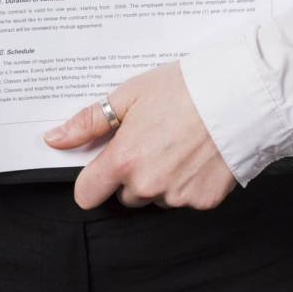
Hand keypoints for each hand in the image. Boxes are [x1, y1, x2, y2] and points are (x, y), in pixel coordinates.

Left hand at [42, 60, 237, 210]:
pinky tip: (198, 155)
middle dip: (132, 173)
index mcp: (124, 160)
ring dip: (160, 178)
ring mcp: (177, 198)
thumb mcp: (130, 95)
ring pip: (155, 197)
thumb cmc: (183, 89)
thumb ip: (89, 121)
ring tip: (179, 143)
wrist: (238, 96)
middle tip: (153, 139)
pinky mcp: (204, 202)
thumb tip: (54, 139)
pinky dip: (187, 182)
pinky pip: (184, 199)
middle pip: (124, 194)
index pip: (87, 194)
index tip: (103, 163)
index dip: (92, 178)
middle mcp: (147, 186)